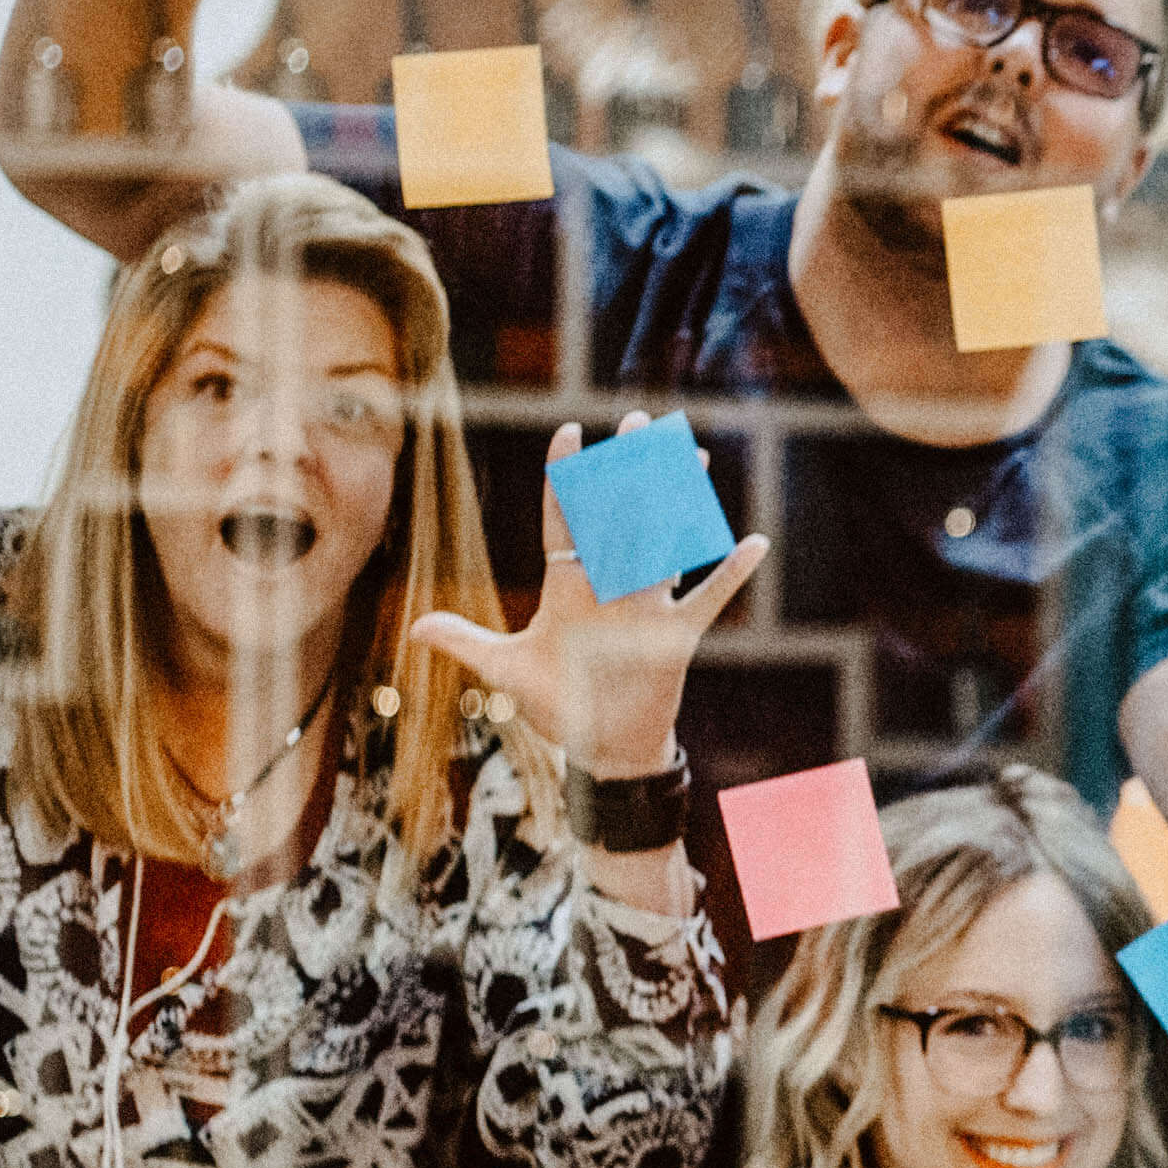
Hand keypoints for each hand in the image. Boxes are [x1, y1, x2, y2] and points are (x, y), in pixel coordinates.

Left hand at [413, 420, 768, 779]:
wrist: (602, 747)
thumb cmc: (556, 706)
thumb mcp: (506, 671)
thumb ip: (466, 641)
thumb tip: (415, 627)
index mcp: (567, 587)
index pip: (565, 519)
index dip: (565, 476)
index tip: (569, 431)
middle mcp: (608, 586)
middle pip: (619, 515)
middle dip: (628, 468)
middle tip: (638, 419)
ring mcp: (645, 607)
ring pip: (664, 540)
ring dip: (678, 499)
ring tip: (690, 454)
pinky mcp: (677, 635)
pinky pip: (707, 598)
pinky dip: (730, 575)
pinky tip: (753, 543)